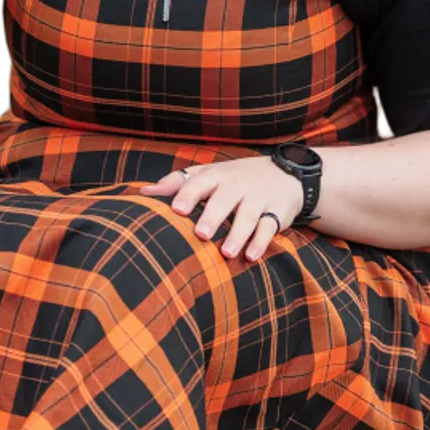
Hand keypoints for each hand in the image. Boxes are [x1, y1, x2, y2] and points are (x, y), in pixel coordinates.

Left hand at [140, 156, 303, 259]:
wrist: (285, 173)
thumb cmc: (235, 178)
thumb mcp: (209, 174)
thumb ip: (178, 182)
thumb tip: (144, 191)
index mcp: (216, 176)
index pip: (199, 182)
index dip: (187, 194)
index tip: (176, 209)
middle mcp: (236, 185)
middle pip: (224, 199)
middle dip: (213, 216)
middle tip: (201, 234)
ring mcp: (258, 197)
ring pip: (248, 215)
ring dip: (238, 234)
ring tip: (226, 253)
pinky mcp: (277, 212)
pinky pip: (269, 227)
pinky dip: (261, 242)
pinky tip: (251, 256)